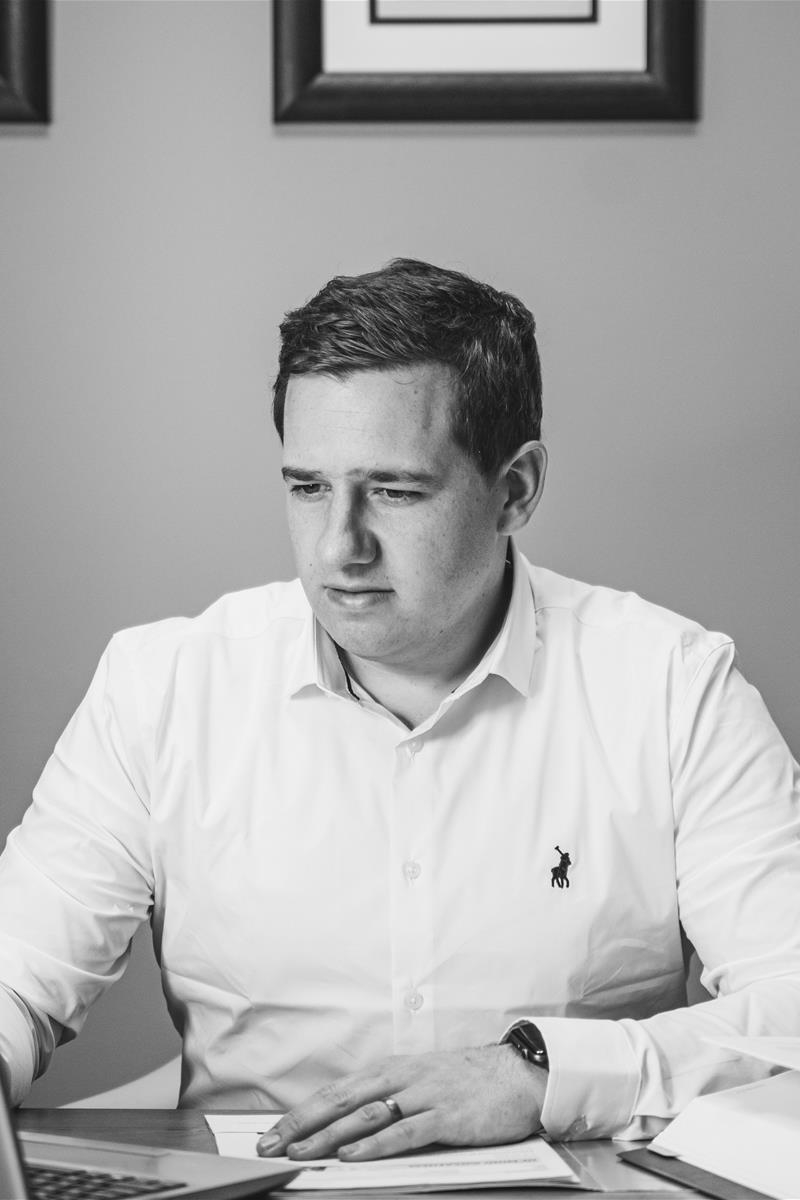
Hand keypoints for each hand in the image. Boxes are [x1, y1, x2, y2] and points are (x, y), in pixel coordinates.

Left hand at [257, 1045, 546, 1161]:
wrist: (520, 1074)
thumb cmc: (470, 1081)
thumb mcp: (422, 1081)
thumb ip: (389, 1098)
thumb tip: (347, 1124)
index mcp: (392, 1070)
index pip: (336, 1092)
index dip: (301, 1113)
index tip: (271, 1134)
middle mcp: (402, 1078)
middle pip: (341, 1100)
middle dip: (301, 1124)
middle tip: (270, 1145)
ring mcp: (424, 1095)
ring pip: (366, 1115)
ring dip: (328, 1136)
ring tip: (300, 1153)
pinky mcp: (446, 1116)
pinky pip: (404, 1131)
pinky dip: (375, 1144)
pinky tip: (352, 1155)